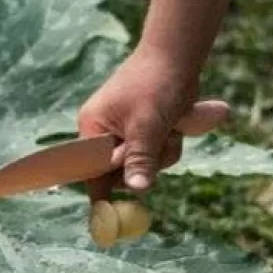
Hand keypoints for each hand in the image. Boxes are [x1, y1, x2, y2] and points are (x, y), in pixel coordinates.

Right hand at [77, 46, 227, 197]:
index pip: (93, 173)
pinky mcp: (146, 130)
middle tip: (162, 140)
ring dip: (166, 151)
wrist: (177, 54)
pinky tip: (179, 120)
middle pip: (123, 173)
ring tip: (174, 124)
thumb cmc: (156, 84)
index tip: (114, 219)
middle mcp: (105, 133)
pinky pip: (158, 153)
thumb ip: (140, 158)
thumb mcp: (148, 125)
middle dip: (149, 162)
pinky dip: (171, 141)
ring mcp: (126, 132)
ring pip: (147, 164)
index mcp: (92, 129)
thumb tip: (137, 190)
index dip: (104, 195)